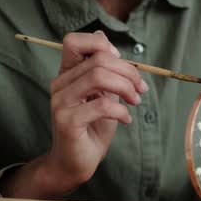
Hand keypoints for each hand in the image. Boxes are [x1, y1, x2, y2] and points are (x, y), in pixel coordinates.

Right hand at [0, 31, 147, 198]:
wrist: (75, 162)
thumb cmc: (92, 128)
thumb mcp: (102, 94)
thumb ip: (104, 70)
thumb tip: (104, 38)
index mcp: (68, 74)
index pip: (74, 41)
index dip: (102, 46)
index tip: (122, 65)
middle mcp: (60, 84)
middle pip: (98, 59)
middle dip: (128, 72)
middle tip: (140, 89)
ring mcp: (61, 102)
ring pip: (98, 76)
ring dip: (125, 88)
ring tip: (135, 102)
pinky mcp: (68, 121)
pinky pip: (101, 105)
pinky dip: (120, 110)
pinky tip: (126, 119)